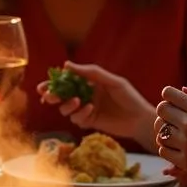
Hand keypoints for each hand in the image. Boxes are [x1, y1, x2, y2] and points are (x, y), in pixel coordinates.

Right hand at [39, 61, 156, 148]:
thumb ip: (90, 73)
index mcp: (88, 83)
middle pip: (61, 96)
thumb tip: (66, 64)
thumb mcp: (112, 81)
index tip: (45, 84)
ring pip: (66, 108)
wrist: (141, 119)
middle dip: (51, 95)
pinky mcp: (89, 122)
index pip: (66, 81)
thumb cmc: (129, 97)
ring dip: (66, 104)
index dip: (54, 82)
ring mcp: (86, 109)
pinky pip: (76, 119)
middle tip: (47, 96)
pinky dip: (79, 114)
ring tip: (76, 100)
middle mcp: (84, 95)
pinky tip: (89, 109)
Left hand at [155, 86, 186, 186]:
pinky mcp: (186, 163)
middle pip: (161, 110)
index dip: (171, 97)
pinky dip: (167, 148)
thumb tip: (184, 89)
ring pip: (159, 130)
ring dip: (165, 130)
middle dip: (167, 112)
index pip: (168, 94)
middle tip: (177, 119)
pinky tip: (179, 148)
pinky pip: (163, 150)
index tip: (177, 103)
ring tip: (177, 134)